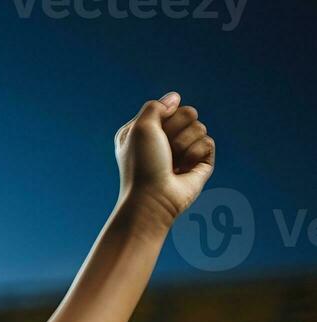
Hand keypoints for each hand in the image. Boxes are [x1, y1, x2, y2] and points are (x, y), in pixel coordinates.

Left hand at [115, 92, 215, 228]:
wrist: (152, 198)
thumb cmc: (142, 165)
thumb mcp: (140, 128)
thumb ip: (156, 106)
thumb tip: (175, 98)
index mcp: (146, 131)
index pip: (169, 106)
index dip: (164, 116)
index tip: (152, 133)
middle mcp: (165, 140)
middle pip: (189, 112)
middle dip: (177, 128)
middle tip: (163, 149)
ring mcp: (183, 152)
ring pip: (200, 127)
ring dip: (185, 144)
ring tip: (172, 163)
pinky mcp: (200, 163)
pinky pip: (209, 143)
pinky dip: (196, 154)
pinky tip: (184, 170)